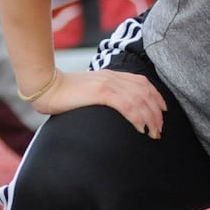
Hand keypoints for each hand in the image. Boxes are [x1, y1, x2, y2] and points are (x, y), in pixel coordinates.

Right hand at [31, 68, 167, 137]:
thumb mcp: (89, 91)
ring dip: (150, 118)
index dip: (156, 96)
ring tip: (154, 133)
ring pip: (139, 99)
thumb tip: (113, 109)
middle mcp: (113, 77)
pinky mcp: (100, 92)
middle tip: (160, 129)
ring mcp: (107, 84)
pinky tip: (141, 128)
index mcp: (112, 75)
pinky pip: (126, 105)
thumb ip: (103, 95)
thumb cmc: (64, 94)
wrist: (46, 87)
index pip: (142, 82)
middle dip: (157, 112)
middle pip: (145, 92)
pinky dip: (137, 117)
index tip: (163, 111)